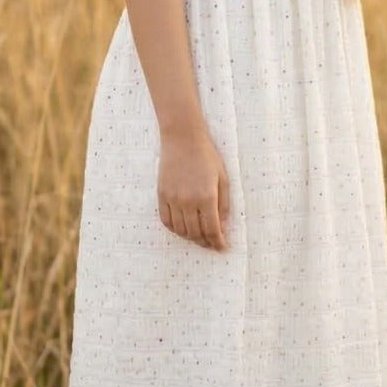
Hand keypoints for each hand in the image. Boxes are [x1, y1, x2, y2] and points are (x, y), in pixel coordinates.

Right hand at [157, 128, 230, 250]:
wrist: (183, 139)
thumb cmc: (207, 157)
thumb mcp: (223, 179)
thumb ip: (224, 205)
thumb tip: (223, 227)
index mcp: (207, 197)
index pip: (212, 229)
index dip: (217, 242)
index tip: (221, 247)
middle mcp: (189, 201)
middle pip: (196, 233)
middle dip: (205, 242)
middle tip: (211, 244)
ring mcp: (173, 199)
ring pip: (180, 230)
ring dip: (190, 237)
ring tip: (198, 237)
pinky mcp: (162, 195)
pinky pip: (166, 220)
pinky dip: (175, 229)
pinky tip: (182, 228)